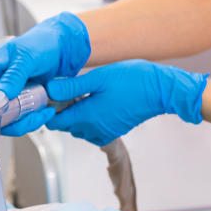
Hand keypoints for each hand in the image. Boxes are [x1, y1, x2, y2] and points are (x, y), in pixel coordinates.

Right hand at [0, 12, 89, 134]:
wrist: (65, 49)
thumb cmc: (41, 44)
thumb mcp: (27, 56)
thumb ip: (14, 75)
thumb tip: (2, 93)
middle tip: (11, 111)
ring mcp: (6, 97)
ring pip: (0, 121)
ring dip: (20, 120)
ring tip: (39, 107)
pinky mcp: (20, 106)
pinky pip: (19, 122)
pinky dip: (33, 120)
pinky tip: (45, 111)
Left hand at [45, 60, 207, 145]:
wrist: (160, 92)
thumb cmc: (133, 81)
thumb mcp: (98, 78)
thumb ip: (71, 86)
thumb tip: (49, 90)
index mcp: (86, 117)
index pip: (53, 122)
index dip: (49, 108)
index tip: (53, 92)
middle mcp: (93, 130)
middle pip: (65, 125)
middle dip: (62, 110)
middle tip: (70, 88)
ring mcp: (104, 133)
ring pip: (78, 128)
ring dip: (76, 114)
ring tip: (84, 93)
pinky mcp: (112, 132)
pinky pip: (92, 130)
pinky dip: (89, 119)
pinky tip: (96, 102)